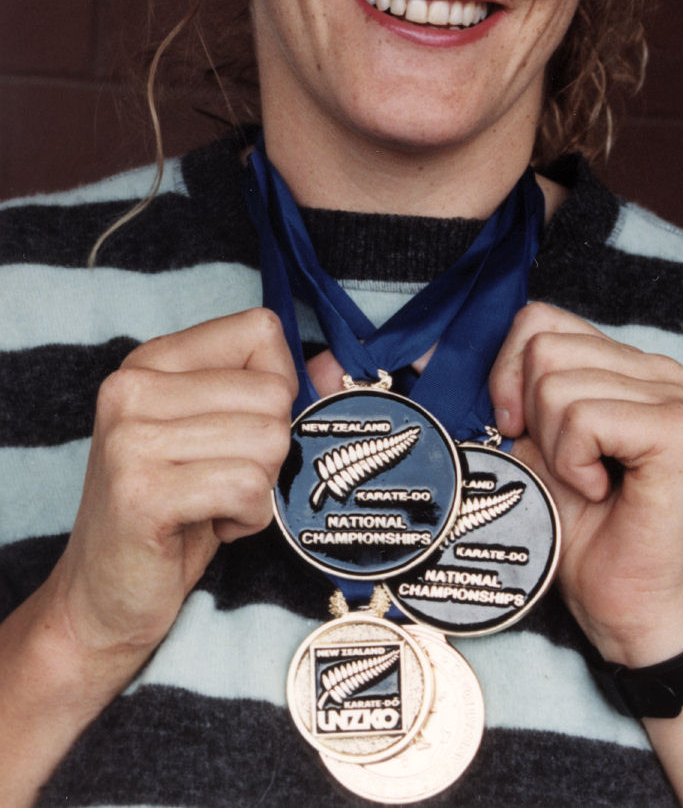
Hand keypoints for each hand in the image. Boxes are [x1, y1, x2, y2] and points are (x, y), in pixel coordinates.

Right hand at [44, 308, 295, 670]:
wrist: (101, 597)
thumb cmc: (171, 512)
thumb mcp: (219, 437)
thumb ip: (272, 392)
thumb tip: (334, 366)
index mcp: (152, 361)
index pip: (259, 331)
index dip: (277, 386)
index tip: (243, 428)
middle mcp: (132, 388)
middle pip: (272, 394)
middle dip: (270, 449)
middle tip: (224, 479)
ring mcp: (131, 439)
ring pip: (267, 441)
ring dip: (258, 487)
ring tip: (214, 503)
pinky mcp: (141, 493)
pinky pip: (247, 487)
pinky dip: (249, 517)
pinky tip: (214, 526)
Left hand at [489, 303, 682, 666]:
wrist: (620, 603)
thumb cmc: (576, 529)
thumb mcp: (526, 443)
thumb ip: (501, 392)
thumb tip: (426, 355)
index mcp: (625, 363)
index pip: (539, 320)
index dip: (508, 375)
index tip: (517, 430)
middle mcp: (658, 369)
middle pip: (544, 347)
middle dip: (532, 415)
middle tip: (564, 466)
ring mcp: (675, 396)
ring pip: (558, 383)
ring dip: (555, 447)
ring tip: (587, 481)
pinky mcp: (681, 430)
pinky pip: (585, 418)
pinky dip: (575, 461)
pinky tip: (601, 489)